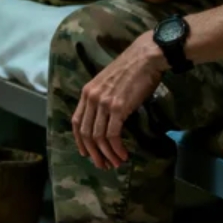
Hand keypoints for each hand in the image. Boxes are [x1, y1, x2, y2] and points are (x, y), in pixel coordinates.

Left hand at [72, 33, 167, 169]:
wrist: (146, 57)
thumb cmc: (132, 68)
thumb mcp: (109, 82)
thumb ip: (102, 97)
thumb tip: (106, 118)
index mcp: (87, 91)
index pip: (76, 122)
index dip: (80, 141)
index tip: (87, 153)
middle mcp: (91, 98)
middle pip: (86, 133)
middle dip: (93, 153)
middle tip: (102, 165)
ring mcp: (103, 103)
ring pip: (98, 137)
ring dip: (107, 154)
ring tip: (115, 163)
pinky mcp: (118, 108)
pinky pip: (112, 135)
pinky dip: (116, 149)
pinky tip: (123, 155)